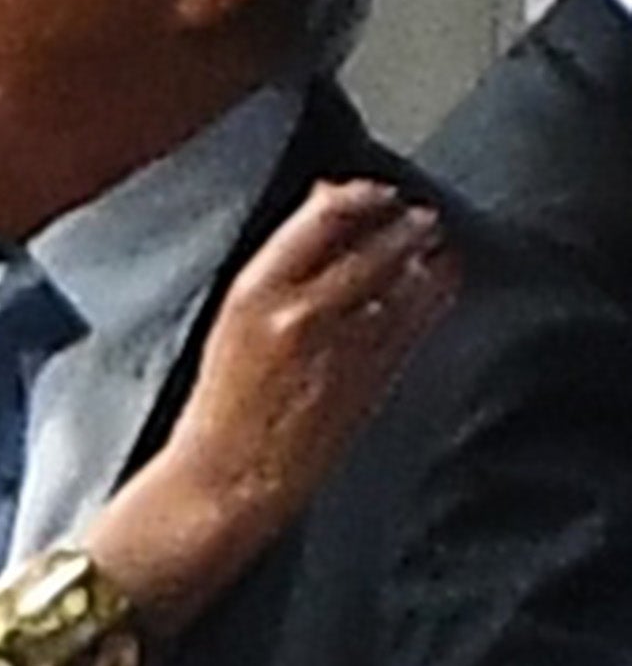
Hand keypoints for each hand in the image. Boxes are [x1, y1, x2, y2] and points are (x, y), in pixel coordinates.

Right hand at [89, 179, 456, 631]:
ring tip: (436, 242)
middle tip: (420, 213)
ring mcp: (339, 345)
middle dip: (402, 222)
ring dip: (422, 254)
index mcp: (252, 290)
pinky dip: (433, 296)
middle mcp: (298, 310)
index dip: (358, 196)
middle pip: (368, 242)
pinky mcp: (369, 378)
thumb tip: (323, 213)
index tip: (375, 189)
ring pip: (397, 280)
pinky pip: (412, 323)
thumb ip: (278, 272)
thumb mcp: (232, 320)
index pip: (319, 216)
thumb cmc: (223, 401)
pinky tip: (442, 282)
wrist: (229, 475)